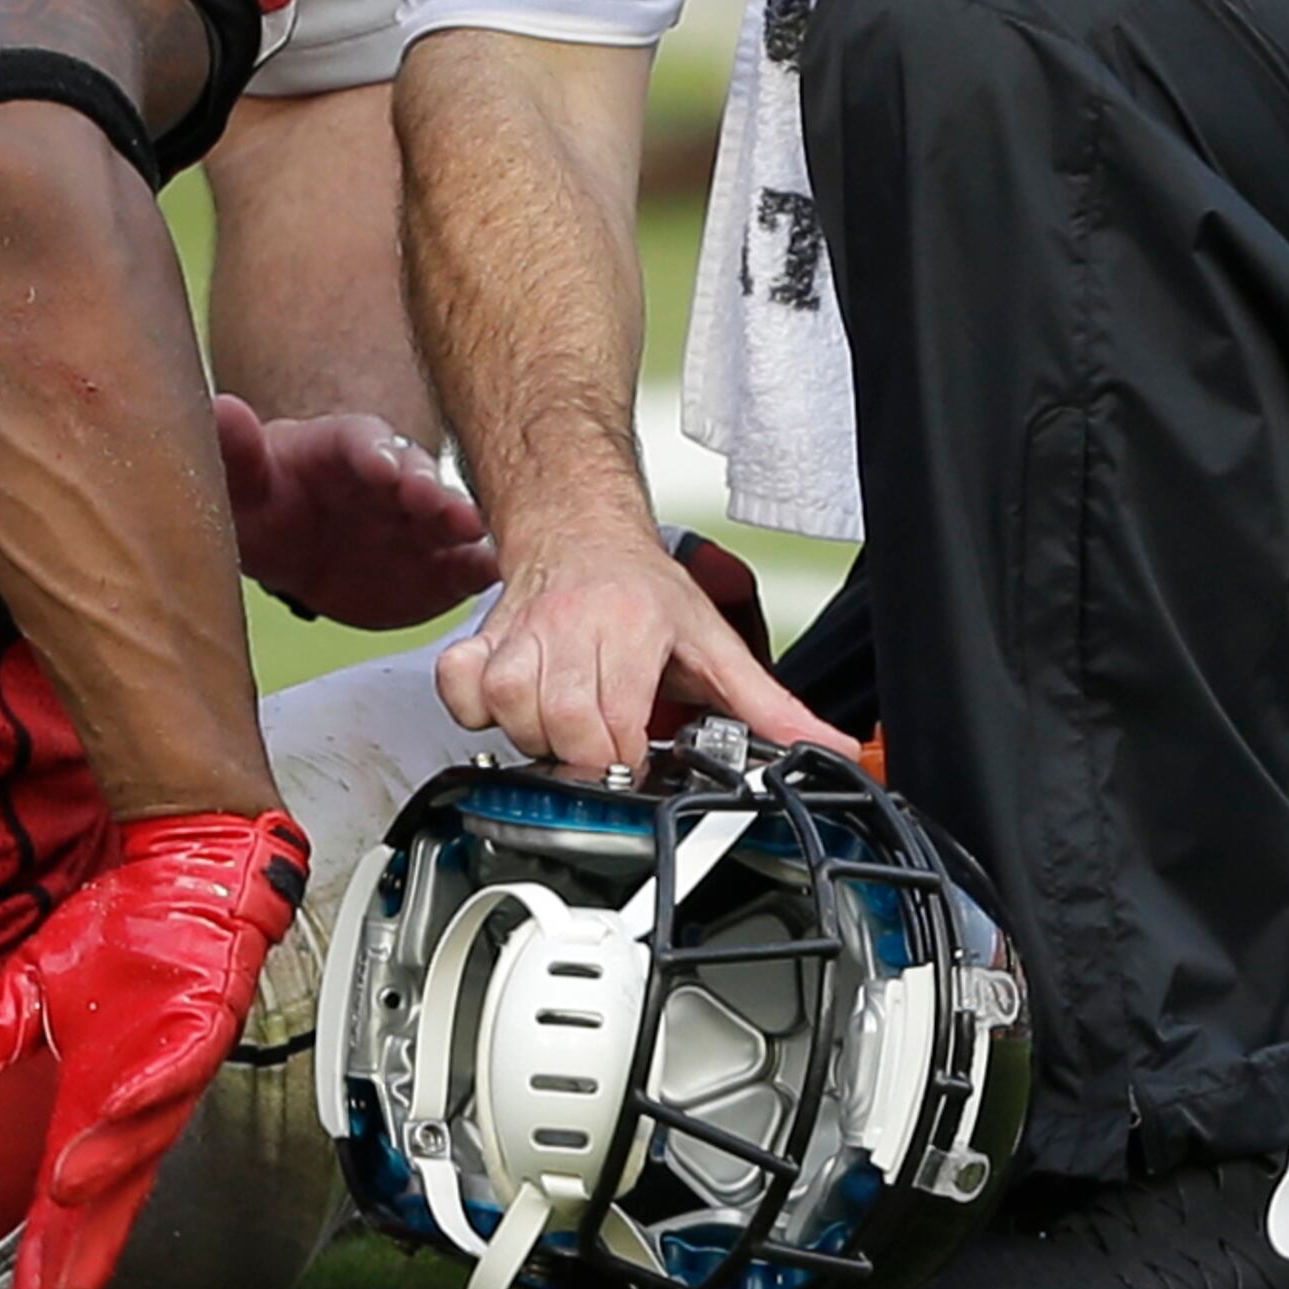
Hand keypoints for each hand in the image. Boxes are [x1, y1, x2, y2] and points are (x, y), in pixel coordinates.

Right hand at [0, 806, 308, 1288]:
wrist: (180, 862)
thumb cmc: (118, 930)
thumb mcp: (29, 986)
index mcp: (97, 1091)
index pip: (72, 1181)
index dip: (56, 1239)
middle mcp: (141, 1089)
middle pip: (116, 1180)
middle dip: (90, 1237)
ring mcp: (179, 1054)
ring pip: (149, 1125)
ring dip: (110, 1159)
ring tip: (66, 1193)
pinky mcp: (209, 1010)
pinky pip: (185, 1056)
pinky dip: (155, 1083)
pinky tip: (123, 1105)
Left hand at [214, 397, 495, 629]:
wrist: (289, 546)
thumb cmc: (265, 498)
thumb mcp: (240, 478)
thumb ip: (234, 449)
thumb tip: (220, 408)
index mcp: (344, 448)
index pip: (362, 441)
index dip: (373, 451)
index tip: (382, 464)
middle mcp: (392, 479)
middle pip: (416, 475)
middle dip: (427, 486)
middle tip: (435, 501)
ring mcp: (418, 523)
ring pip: (447, 518)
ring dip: (460, 523)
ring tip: (472, 533)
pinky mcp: (439, 567)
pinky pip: (465, 566)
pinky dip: (483, 568)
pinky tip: (496, 573)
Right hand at [436, 509, 853, 771]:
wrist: (579, 525)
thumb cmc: (641, 587)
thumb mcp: (713, 639)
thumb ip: (768, 705)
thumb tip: (828, 750)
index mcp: (631, 625)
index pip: (614, 719)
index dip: (627, 758)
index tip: (639, 762)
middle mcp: (570, 625)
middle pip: (557, 720)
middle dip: (582, 755)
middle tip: (604, 752)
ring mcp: (520, 632)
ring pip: (507, 707)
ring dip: (534, 735)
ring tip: (565, 730)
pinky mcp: (483, 639)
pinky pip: (460, 686)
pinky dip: (475, 709)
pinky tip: (510, 708)